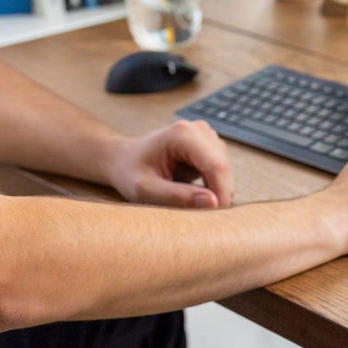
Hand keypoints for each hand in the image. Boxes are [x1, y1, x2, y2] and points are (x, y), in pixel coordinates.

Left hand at [106, 119, 235, 208]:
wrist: (123, 159)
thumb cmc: (129, 172)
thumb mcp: (145, 190)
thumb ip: (177, 196)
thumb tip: (213, 202)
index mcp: (183, 134)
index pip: (217, 166)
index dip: (221, 193)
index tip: (212, 217)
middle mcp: (198, 130)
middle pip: (224, 168)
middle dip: (217, 194)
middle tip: (194, 211)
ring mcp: (206, 135)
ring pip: (225, 171)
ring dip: (213, 189)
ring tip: (184, 195)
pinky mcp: (209, 145)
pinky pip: (221, 171)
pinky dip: (211, 185)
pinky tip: (189, 188)